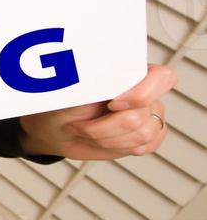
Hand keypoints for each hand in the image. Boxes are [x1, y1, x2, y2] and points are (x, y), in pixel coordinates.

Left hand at [19, 63, 176, 160]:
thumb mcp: (71, 93)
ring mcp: (150, 115)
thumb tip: (108, 79)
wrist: (58, 130)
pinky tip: (101, 140)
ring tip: (87, 131)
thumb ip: (96, 85)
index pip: (161, 77)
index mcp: (131, 72)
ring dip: (105, 139)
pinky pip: (144, 147)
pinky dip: (115, 147)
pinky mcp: (149, 136)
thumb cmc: (63, 107)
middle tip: (80, 124)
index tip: (112, 104)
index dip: (141, 94)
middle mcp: (146, 93)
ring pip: (142, 135)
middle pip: (139, 116)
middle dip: (102, 127)